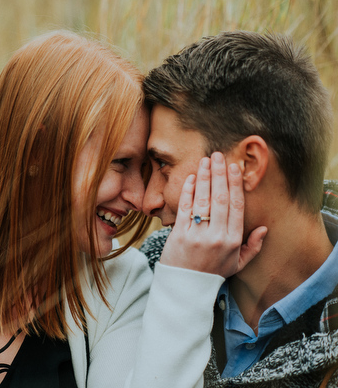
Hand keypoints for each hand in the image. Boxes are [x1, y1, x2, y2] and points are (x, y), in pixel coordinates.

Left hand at [159, 152, 266, 276]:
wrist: (185, 287)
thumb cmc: (212, 273)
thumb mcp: (237, 264)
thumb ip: (252, 247)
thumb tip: (264, 228)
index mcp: (232, 240)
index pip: (237, 207)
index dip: (235, 185)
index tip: (234, 168)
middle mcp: (217, 237)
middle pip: (220, 199)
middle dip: (219, 175)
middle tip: (218, 155)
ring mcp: (197, 235)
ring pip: (203, 201)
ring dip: (204, 178)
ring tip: (205, 161)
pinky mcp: (179, 235)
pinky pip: (184, 209)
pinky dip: (188, 191)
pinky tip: (191, 178)